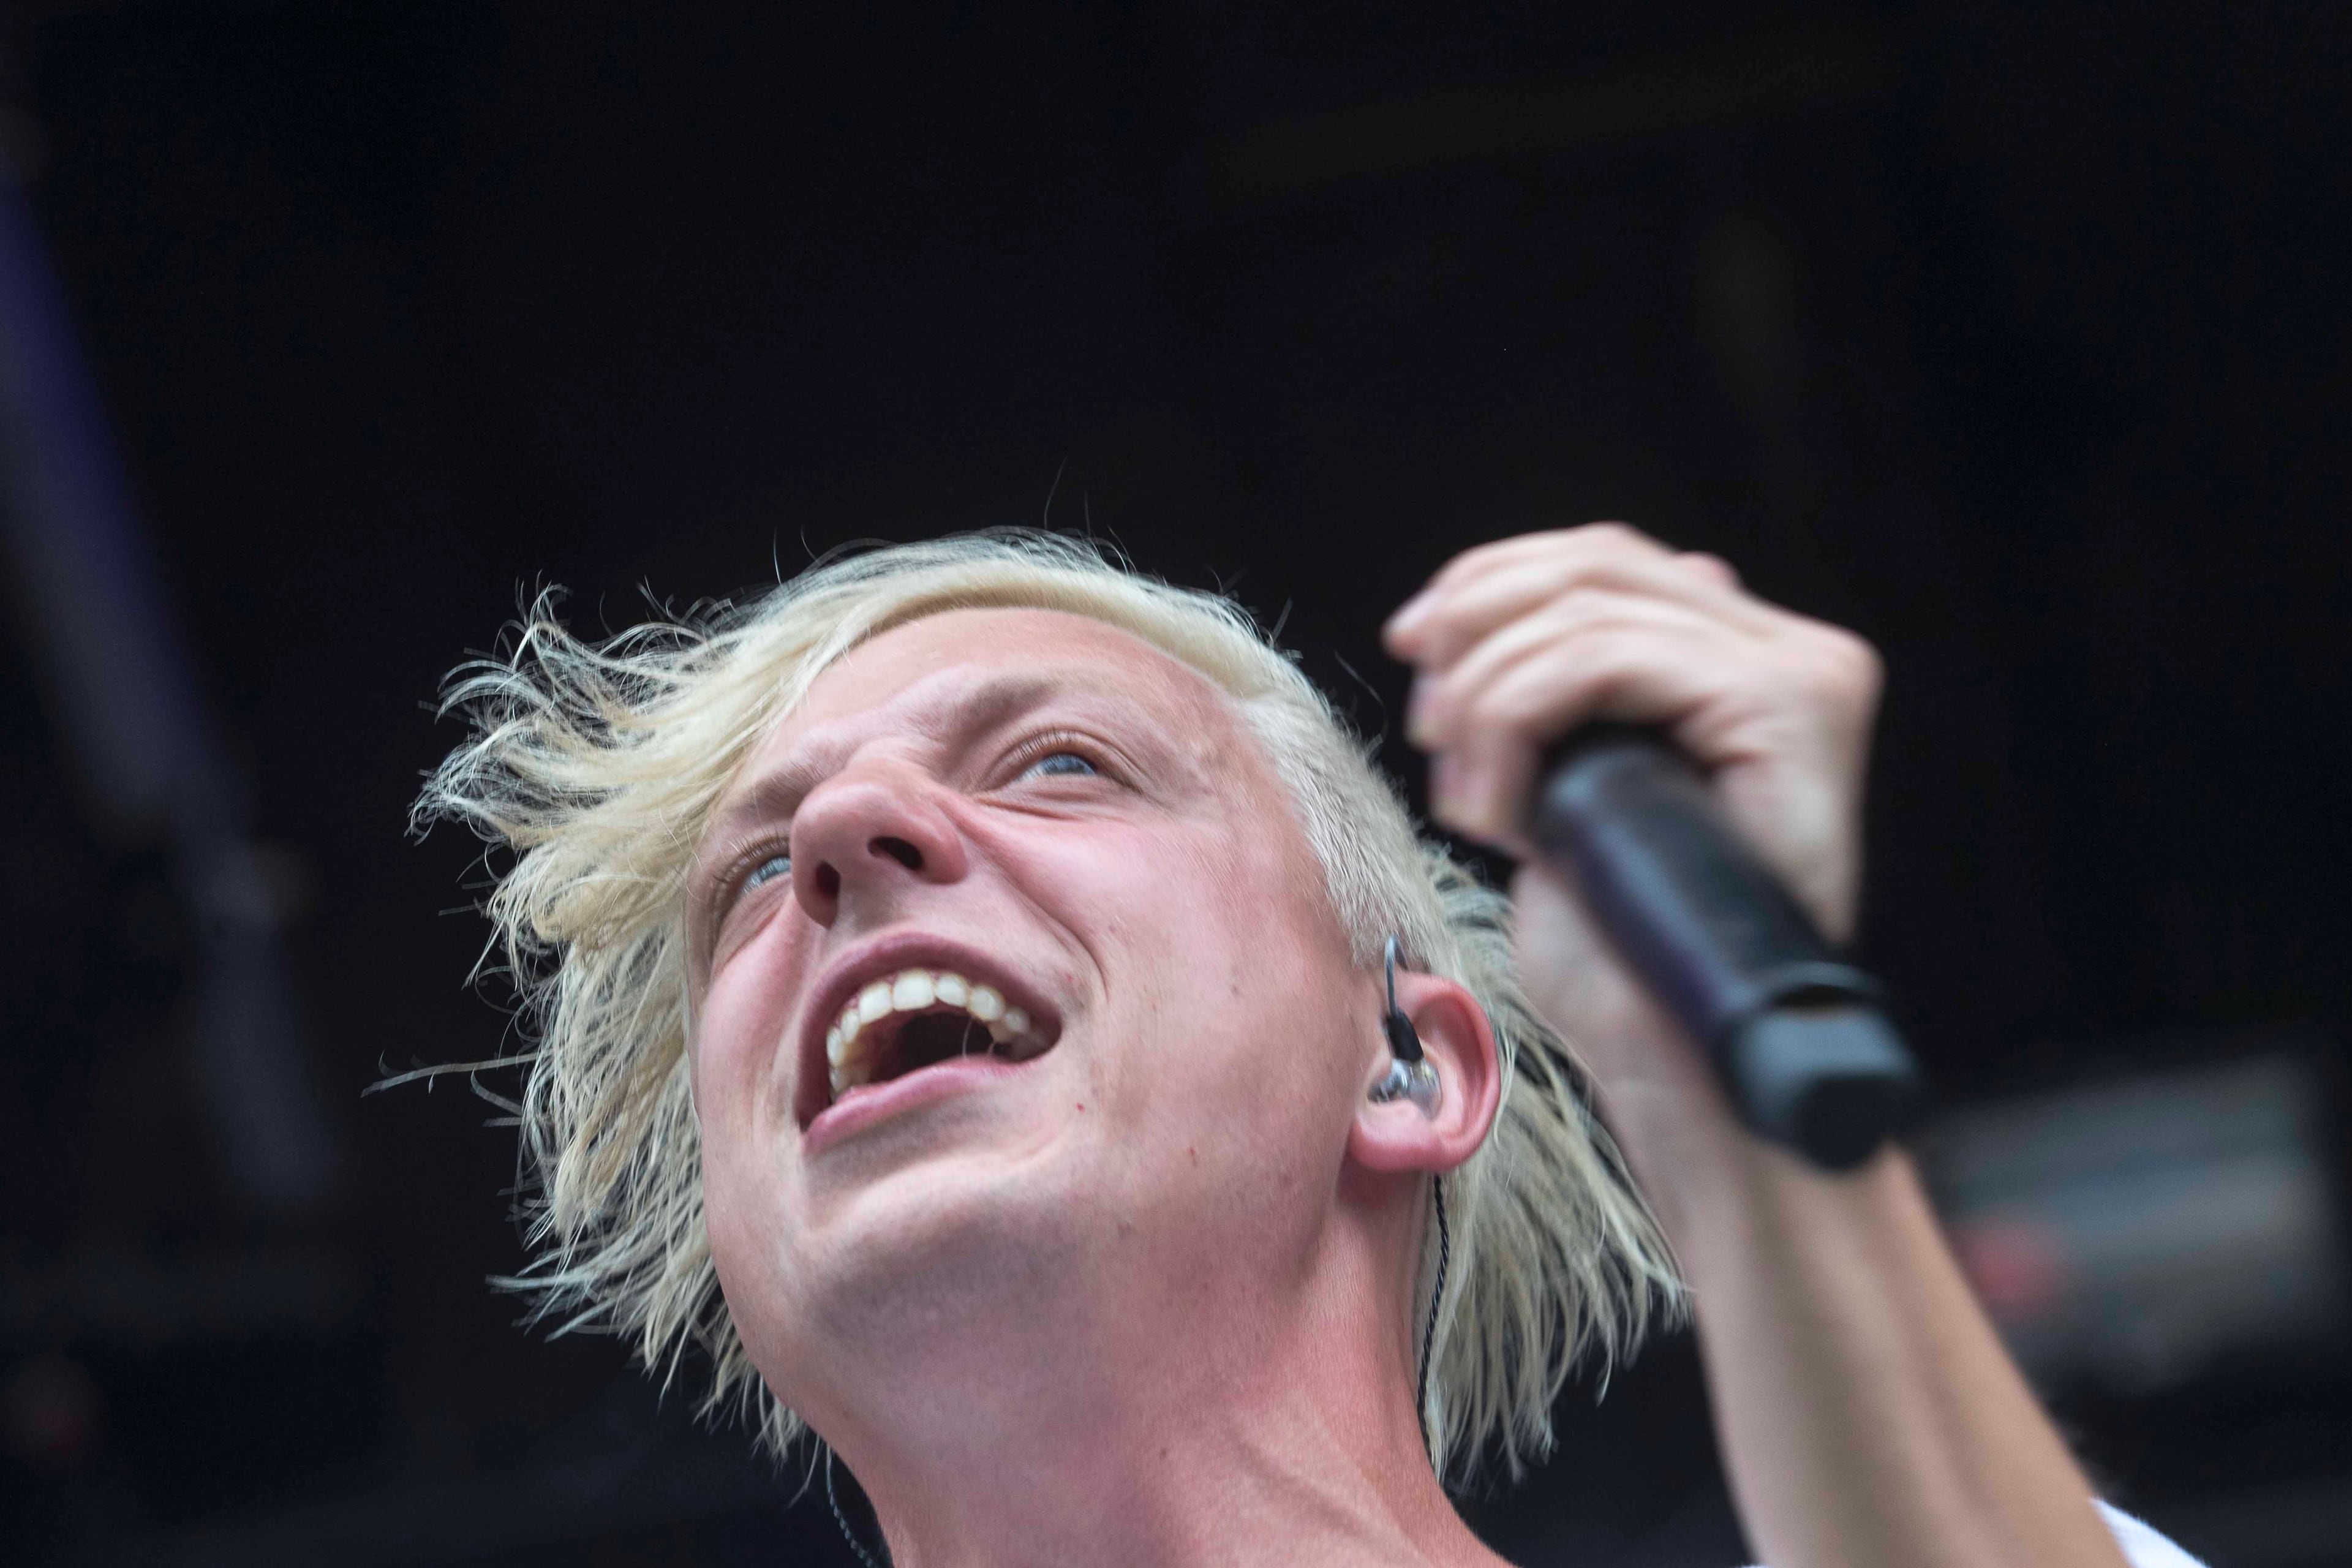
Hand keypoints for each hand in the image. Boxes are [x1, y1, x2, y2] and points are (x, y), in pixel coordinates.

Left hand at [1384, 524, 1882, 1172]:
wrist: (1678, 1063)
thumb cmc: (1620, 954)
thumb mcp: (1569, 792)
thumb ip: (1567, 701)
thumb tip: (1524, 611)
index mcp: (1751, 661)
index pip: (1608, 560)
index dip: (1494, 580)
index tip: (1413, 641)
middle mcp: (1793, 650)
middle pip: (1596, 564)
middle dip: (1478, 622)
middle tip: (1425, 714)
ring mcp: (1801, 673)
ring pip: (1585, 614)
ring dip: (1485, 697)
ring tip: (1462, 790)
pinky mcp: (1787, 703)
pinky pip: (1603, 659)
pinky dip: (1516, 724)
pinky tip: (1495, 810)